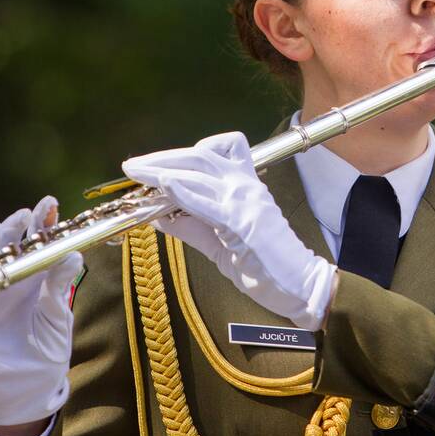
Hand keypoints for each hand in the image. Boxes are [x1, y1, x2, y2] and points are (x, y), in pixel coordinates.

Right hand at [0, 196, 82, 425]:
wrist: (28, 391)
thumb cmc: (45, 353)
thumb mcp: (58, 317)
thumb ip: (59, 287)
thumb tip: (73, 255)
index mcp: (33, 279)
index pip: (36, 243)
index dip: (41, 223)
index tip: (51, 205)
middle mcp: (9, 282)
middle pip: (10, 246)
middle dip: (18, 227)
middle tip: (29, 213)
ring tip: (5, 226)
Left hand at [122, 132, 336, 330]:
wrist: (301, 286)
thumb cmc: (267, 266)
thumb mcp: (220, 243)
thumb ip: (192, 226)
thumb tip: (159, 216)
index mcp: (246, 185)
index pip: (217, 149)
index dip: (182, 153)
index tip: (155, 164)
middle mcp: (246, 185)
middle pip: (199, 155)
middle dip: (162, 157)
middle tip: (133, 164)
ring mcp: (246, 202)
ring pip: (199, 172)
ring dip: (162, 169)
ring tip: (136, 172)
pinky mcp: (244, 223)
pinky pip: (208, 203)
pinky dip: (183, 192)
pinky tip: (163, 186)